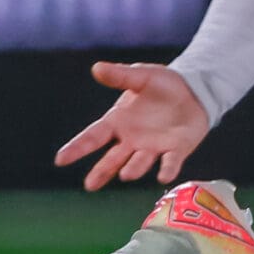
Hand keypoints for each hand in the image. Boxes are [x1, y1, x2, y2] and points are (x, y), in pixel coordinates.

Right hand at [54, 62, 211, 191]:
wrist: (193, 91)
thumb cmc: (161, 84)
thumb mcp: (140, 75)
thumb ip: (120, 75)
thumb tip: (97, 68)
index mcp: (118, 121)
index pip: (92, 137)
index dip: (77, 148)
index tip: (60, 160)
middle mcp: (131, 139)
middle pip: (112, 158)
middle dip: (101, 172)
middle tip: (89, 185)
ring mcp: (153, 147)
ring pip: (139, 162)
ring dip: (133, 169)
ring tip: (125, 175)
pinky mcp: (177, 150)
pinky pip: (170, 162)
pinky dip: (166, 169)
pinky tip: (162, 177)